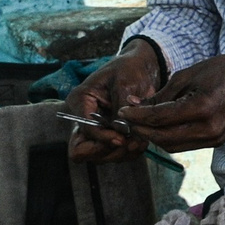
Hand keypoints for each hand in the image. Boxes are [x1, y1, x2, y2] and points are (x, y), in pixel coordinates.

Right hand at [66, 39, 162, 161]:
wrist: (144, 68)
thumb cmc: (131, 69)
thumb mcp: (126, 82)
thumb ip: (121, 106)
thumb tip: (122, 130)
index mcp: (80, 100)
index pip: (84, 128)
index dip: (101, 137)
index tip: (121, 139)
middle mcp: (83, 118)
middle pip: (83, 150)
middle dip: (107, 150)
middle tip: (130, 143)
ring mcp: (95, 129)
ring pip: (99, 155)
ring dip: (120, 152)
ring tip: (140, 140)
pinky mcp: (109, 136)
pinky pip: (114, 154)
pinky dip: (128, 151)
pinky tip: (141, 140)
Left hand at [117, 45, 224, 150]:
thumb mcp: (188, 76)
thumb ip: (161, 95)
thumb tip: (134, 107)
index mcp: (202, 108)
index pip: (159, 119)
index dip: (137, 117)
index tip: (122, 111)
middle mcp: (209, 129)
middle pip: (162, 138)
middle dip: (141, 129)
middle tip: (128, 118)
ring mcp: (214, 138)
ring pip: (172, 146)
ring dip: (154, 136)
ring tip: (141, 122)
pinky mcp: (217, 141)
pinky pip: (184, 144)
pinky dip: (169, 137)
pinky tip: (161, 125)